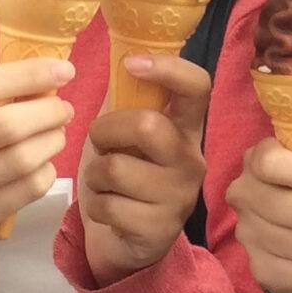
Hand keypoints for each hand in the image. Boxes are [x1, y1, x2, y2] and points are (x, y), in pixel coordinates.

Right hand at [0, 60, 76, 272]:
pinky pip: (23, 193)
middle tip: (61, 107)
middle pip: (7, 126)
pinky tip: (42, 164)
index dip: (28, 75)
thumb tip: (23, 85)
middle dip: (49, 111)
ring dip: (52, 141)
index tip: (61, 70)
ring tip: (55, 133)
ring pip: (22, 161)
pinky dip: (44, 173)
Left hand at [79, 55, 211, 284]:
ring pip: (117, 169)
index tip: (133, 64)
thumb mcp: (127, 133)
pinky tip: (108, 210)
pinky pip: (107, 206)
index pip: (197, 87)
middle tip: (101, 144)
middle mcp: (191, 160)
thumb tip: (119, 51)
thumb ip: (126, 98)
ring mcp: (178, 198)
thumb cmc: (124, 174)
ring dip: (94, 174)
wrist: (126, 241)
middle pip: (148, 127)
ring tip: (103, 182)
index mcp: (186, 129)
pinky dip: (94, 205)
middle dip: (106, 132)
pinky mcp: (158, 230)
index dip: (168, 68)